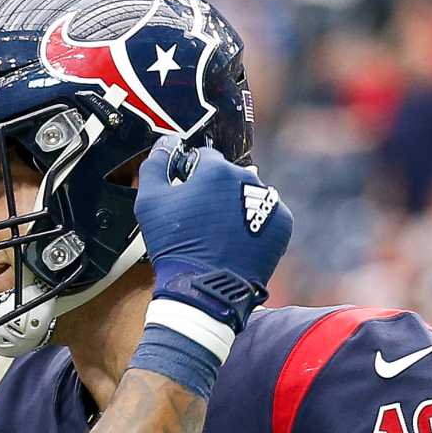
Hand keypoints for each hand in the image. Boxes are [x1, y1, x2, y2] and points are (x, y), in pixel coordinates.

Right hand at [134, 136, 292, 335]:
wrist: (205, 288)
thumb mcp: (149, 204)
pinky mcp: (282, 224)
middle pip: (229, 177)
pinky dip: (254, 225)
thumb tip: (165, 144)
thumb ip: (154, 165)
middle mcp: (248, 179)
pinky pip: (267, 216)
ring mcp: (269, 202)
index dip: (191, 175)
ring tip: (219, 235)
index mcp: (217, 170)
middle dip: (215, 192)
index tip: (185, 197)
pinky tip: (237, 242)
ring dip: (236, 207)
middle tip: (201, 221)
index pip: (204, 158)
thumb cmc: (175, 246)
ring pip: (249, 195)